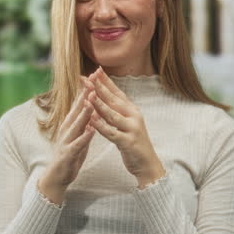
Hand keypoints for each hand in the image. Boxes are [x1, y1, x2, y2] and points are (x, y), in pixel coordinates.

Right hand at [37, 78, 96, 203]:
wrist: (57, 176)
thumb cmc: (70, 155)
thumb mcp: (79, 135)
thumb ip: (85, 122)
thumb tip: (93, 107)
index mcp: (70, 124)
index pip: (78, 104)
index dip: (86, 91)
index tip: (94, 77)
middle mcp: (66, 129)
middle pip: (76, 110)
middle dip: (85, 96)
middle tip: (93, 82)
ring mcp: (66, 141)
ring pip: (76, 125)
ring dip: (84, 114)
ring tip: (92, 102)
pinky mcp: (68, 153)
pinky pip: (77, 144)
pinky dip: (84, 136)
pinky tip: (91, 130)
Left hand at [84, 67, 165, 187]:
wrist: (147, 163)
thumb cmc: (133, 142)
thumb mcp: (126, 122)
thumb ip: (115, 110)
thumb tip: (101, 95)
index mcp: (132, 110)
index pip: (117, 92)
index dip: (106, 81)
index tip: (94, 70)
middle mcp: (134, 116)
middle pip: (114, 99)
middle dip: (99, 88)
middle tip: (85, 78)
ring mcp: (132, 128)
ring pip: (112, 114)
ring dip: (99, 104)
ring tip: (87, 95)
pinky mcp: (128, 142)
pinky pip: (112, 133)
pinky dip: (101, 126)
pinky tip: (91, 120)